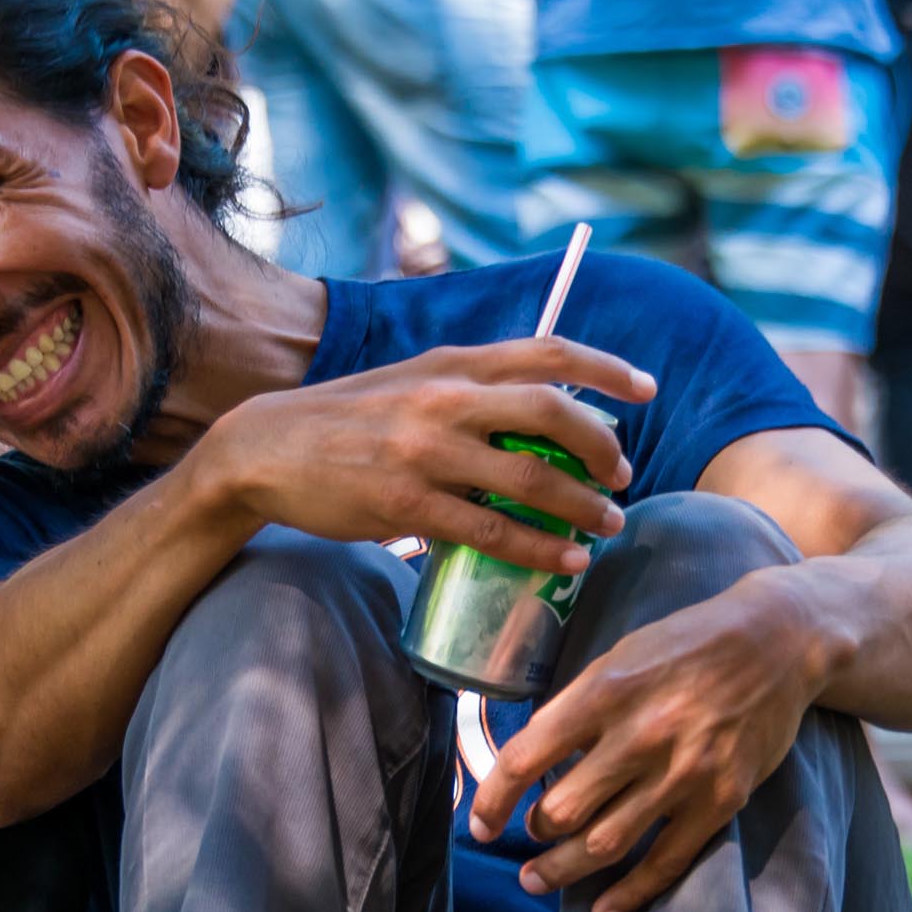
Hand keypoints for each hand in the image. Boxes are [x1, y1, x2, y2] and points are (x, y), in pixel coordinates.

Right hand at [190, 336, 655, 572]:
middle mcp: (445, 399)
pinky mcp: (407, 506)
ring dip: (583, 506)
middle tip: (621, 475)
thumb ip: (469, 389)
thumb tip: (538, 413)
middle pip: (553, 412)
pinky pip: (493, 532)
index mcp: (452, 362)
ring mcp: (426, 453)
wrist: (265, 449)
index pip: (547, 351)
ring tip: (606, 525)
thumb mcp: (412, 382)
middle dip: (602, 447)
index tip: (646, 389)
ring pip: (531, 478)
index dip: (606, 369)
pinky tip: (567, 560)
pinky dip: (541, 549)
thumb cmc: (348, 419)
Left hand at [470, 570, 827, 911]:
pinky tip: (604, 908)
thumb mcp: (620, 656)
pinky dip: (630, 892)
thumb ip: (577, 707)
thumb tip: (532, 762)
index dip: (491, 799)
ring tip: (539, 879)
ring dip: (563, 869)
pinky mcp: (721, 800)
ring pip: (606, 843)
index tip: (479, 825)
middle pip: (563, 809)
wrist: (779, 642)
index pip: (528, 757)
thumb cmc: (687, 644)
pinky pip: (666, 861)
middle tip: (527, 840)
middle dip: (534, 834)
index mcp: (606, 691)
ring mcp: (684, 773)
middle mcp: (642, 735)